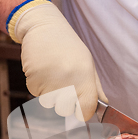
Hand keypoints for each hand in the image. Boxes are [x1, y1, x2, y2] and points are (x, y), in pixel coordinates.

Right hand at [9, 0, 107, 120]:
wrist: (44, 27)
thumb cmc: (69, 47)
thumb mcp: (88, 64)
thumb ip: (95, 88)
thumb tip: (104, 106)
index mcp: (85, 78)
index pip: (86, 110)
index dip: (82, 112)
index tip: (79, 107)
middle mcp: (68, 82)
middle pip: (64, 110)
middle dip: (63, 103)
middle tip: (63, 84)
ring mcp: (50, 82)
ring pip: (48, 103)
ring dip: (49, 93)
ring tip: (52, 73)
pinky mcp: (33, 80)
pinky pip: (36, 93)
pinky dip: (38, 85)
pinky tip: (42, 69)